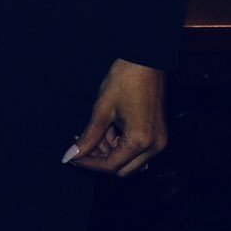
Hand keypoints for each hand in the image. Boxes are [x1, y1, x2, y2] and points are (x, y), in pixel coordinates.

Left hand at [64, 59, 166, 176]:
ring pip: (129, 160)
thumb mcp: (102, 110)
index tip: (72, 159)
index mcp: (140, 141)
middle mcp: (154, 146)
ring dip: (109, 152)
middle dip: (100, 160)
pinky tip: (105, 132)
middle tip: (81, 148)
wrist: (145, 61)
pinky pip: (137, 150)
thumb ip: (88, 137)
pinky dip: (120, 145)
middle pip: (122, 168)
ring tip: (91, 135)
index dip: (89, 164)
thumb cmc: (124, 80)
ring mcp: (159, 141)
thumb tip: (70, 156)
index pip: (111, 165)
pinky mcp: (158, 135)